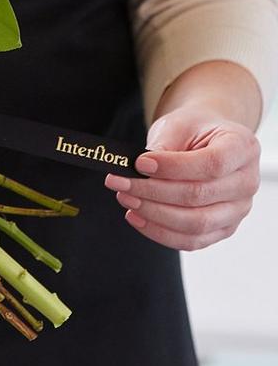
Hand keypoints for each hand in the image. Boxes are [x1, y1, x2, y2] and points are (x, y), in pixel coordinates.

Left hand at [104, 102, 260, 250]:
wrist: (207, 140)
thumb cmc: (194, 130)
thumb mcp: (179, 125)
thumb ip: (164, 147)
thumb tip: (139, 170)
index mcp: (242, 148)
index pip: (211, 164)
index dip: (172, 167)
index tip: (139, 163)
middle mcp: (247, 182)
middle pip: (199, 196)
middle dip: (152, 191)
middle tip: (119, 182)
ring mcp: (238, 210)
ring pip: (196, 223)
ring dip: (154, 214)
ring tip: (125, 198)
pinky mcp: (223, 228)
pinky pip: (193, 240)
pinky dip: (161, 232)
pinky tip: (136, 217)